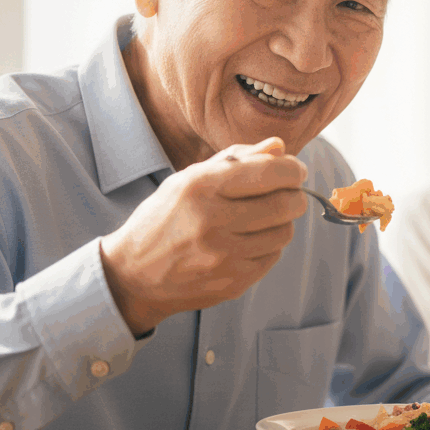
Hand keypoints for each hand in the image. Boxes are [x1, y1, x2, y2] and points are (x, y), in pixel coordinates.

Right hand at [100, 137, 307, 335]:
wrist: (133, 275)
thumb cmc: (166, 218)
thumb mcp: (190, 178)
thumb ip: (238, 158)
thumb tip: (280, 147)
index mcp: (201, 187)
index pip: (269, 173)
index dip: (292, 169)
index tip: (295, 170)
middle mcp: (212, 222)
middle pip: (285, 203)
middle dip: (295, 194)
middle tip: (289, 192)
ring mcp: (223, 257)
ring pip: (284, 232)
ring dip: (283, 220)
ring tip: (264, 216)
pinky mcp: (233, 282)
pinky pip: (273, 256)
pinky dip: (270, 244)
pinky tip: (251, 239)